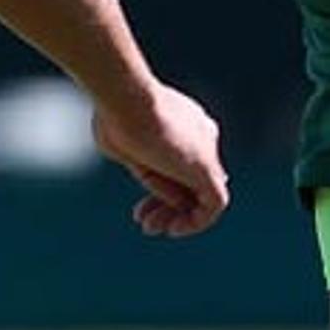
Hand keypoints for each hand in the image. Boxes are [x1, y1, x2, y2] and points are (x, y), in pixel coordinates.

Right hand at [92, 83, 229, 238]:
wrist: (126, 100)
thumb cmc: (115, 118)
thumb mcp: (126, 150)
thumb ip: (148, 172)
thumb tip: (165, 197)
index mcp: (182, 125)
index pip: (179, 167)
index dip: (159, 192)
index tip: (138, 211)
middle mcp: (199, 136)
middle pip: (189, 183)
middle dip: (166, 208)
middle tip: (144, 224)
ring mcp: (205, 152)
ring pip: (201, 195)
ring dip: (178, 219)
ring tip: (151, 228)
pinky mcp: (208, 169)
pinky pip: (214, 204)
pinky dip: (196, 222)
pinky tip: (174, 229)